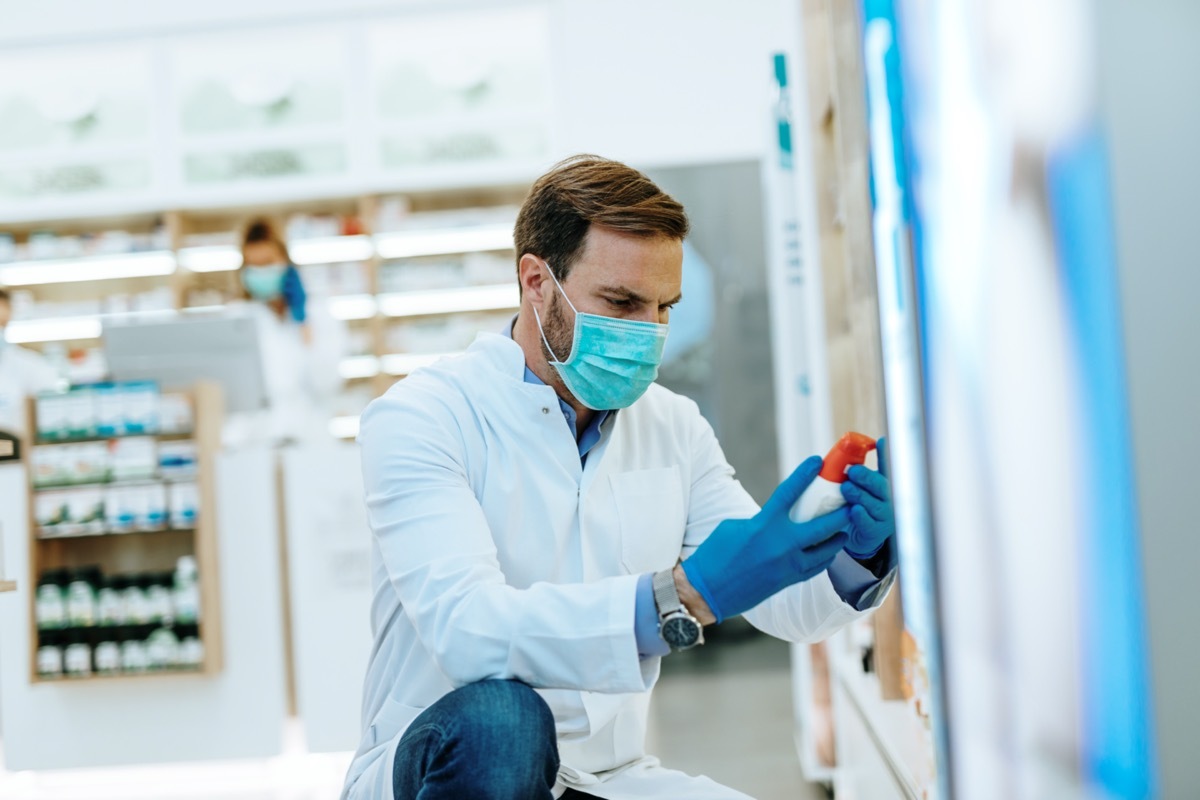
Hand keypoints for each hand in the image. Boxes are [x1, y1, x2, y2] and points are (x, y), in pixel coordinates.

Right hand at [682, 457, 848, 623]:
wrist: (707, 591)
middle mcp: (780, 545)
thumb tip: (777, 518)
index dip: (804, 474)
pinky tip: (826, 552)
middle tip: (850, 504)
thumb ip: (761, 520)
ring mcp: (786, 566)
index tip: (817, 460)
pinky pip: (814, 568)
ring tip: (842, 531)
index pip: (789, 493)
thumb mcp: (735, 526)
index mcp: (762, 525)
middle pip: (821, 526)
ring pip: (824, 551)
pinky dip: (823, 558)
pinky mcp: (787, 582)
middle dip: (839, 514)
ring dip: (836, 539)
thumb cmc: (715, 554)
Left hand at [839, 436, 894, 558]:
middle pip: (880, 486)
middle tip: (852, 471)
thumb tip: (879, 439)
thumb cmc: (864, 504)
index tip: (880, 441)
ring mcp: (884, 516)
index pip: (888, 466)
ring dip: (859, 495)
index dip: (885, 454)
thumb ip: (869, 464)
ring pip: (872, 504)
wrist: (862, 534)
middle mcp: (889, 499)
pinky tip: (854, 509)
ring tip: (846, 487)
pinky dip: (861, 516)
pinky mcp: (875, 532)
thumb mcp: (867, 484)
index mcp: (886, 484)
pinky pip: (868, 523)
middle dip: (866, 477)